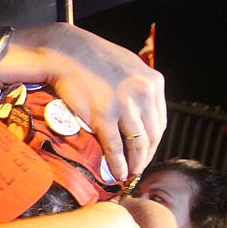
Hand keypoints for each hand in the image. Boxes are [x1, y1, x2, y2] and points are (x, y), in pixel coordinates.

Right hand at [1, 23, 165, 181]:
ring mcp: (124, 104)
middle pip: (151, 136)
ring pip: (137, 144)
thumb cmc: (92, 58)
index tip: (145, 154)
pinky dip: (118, 164)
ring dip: (134, 164)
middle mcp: (143, 93)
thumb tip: (142, 113)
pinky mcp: (103, 115)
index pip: (160, 122)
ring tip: (128, 175)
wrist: (66, 52)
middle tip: (137, 170)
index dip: (153, 144)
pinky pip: (115, 147)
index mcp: (153, 82)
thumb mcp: (128, 67)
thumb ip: (139, 88)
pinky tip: (118, 173)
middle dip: (145, 157)